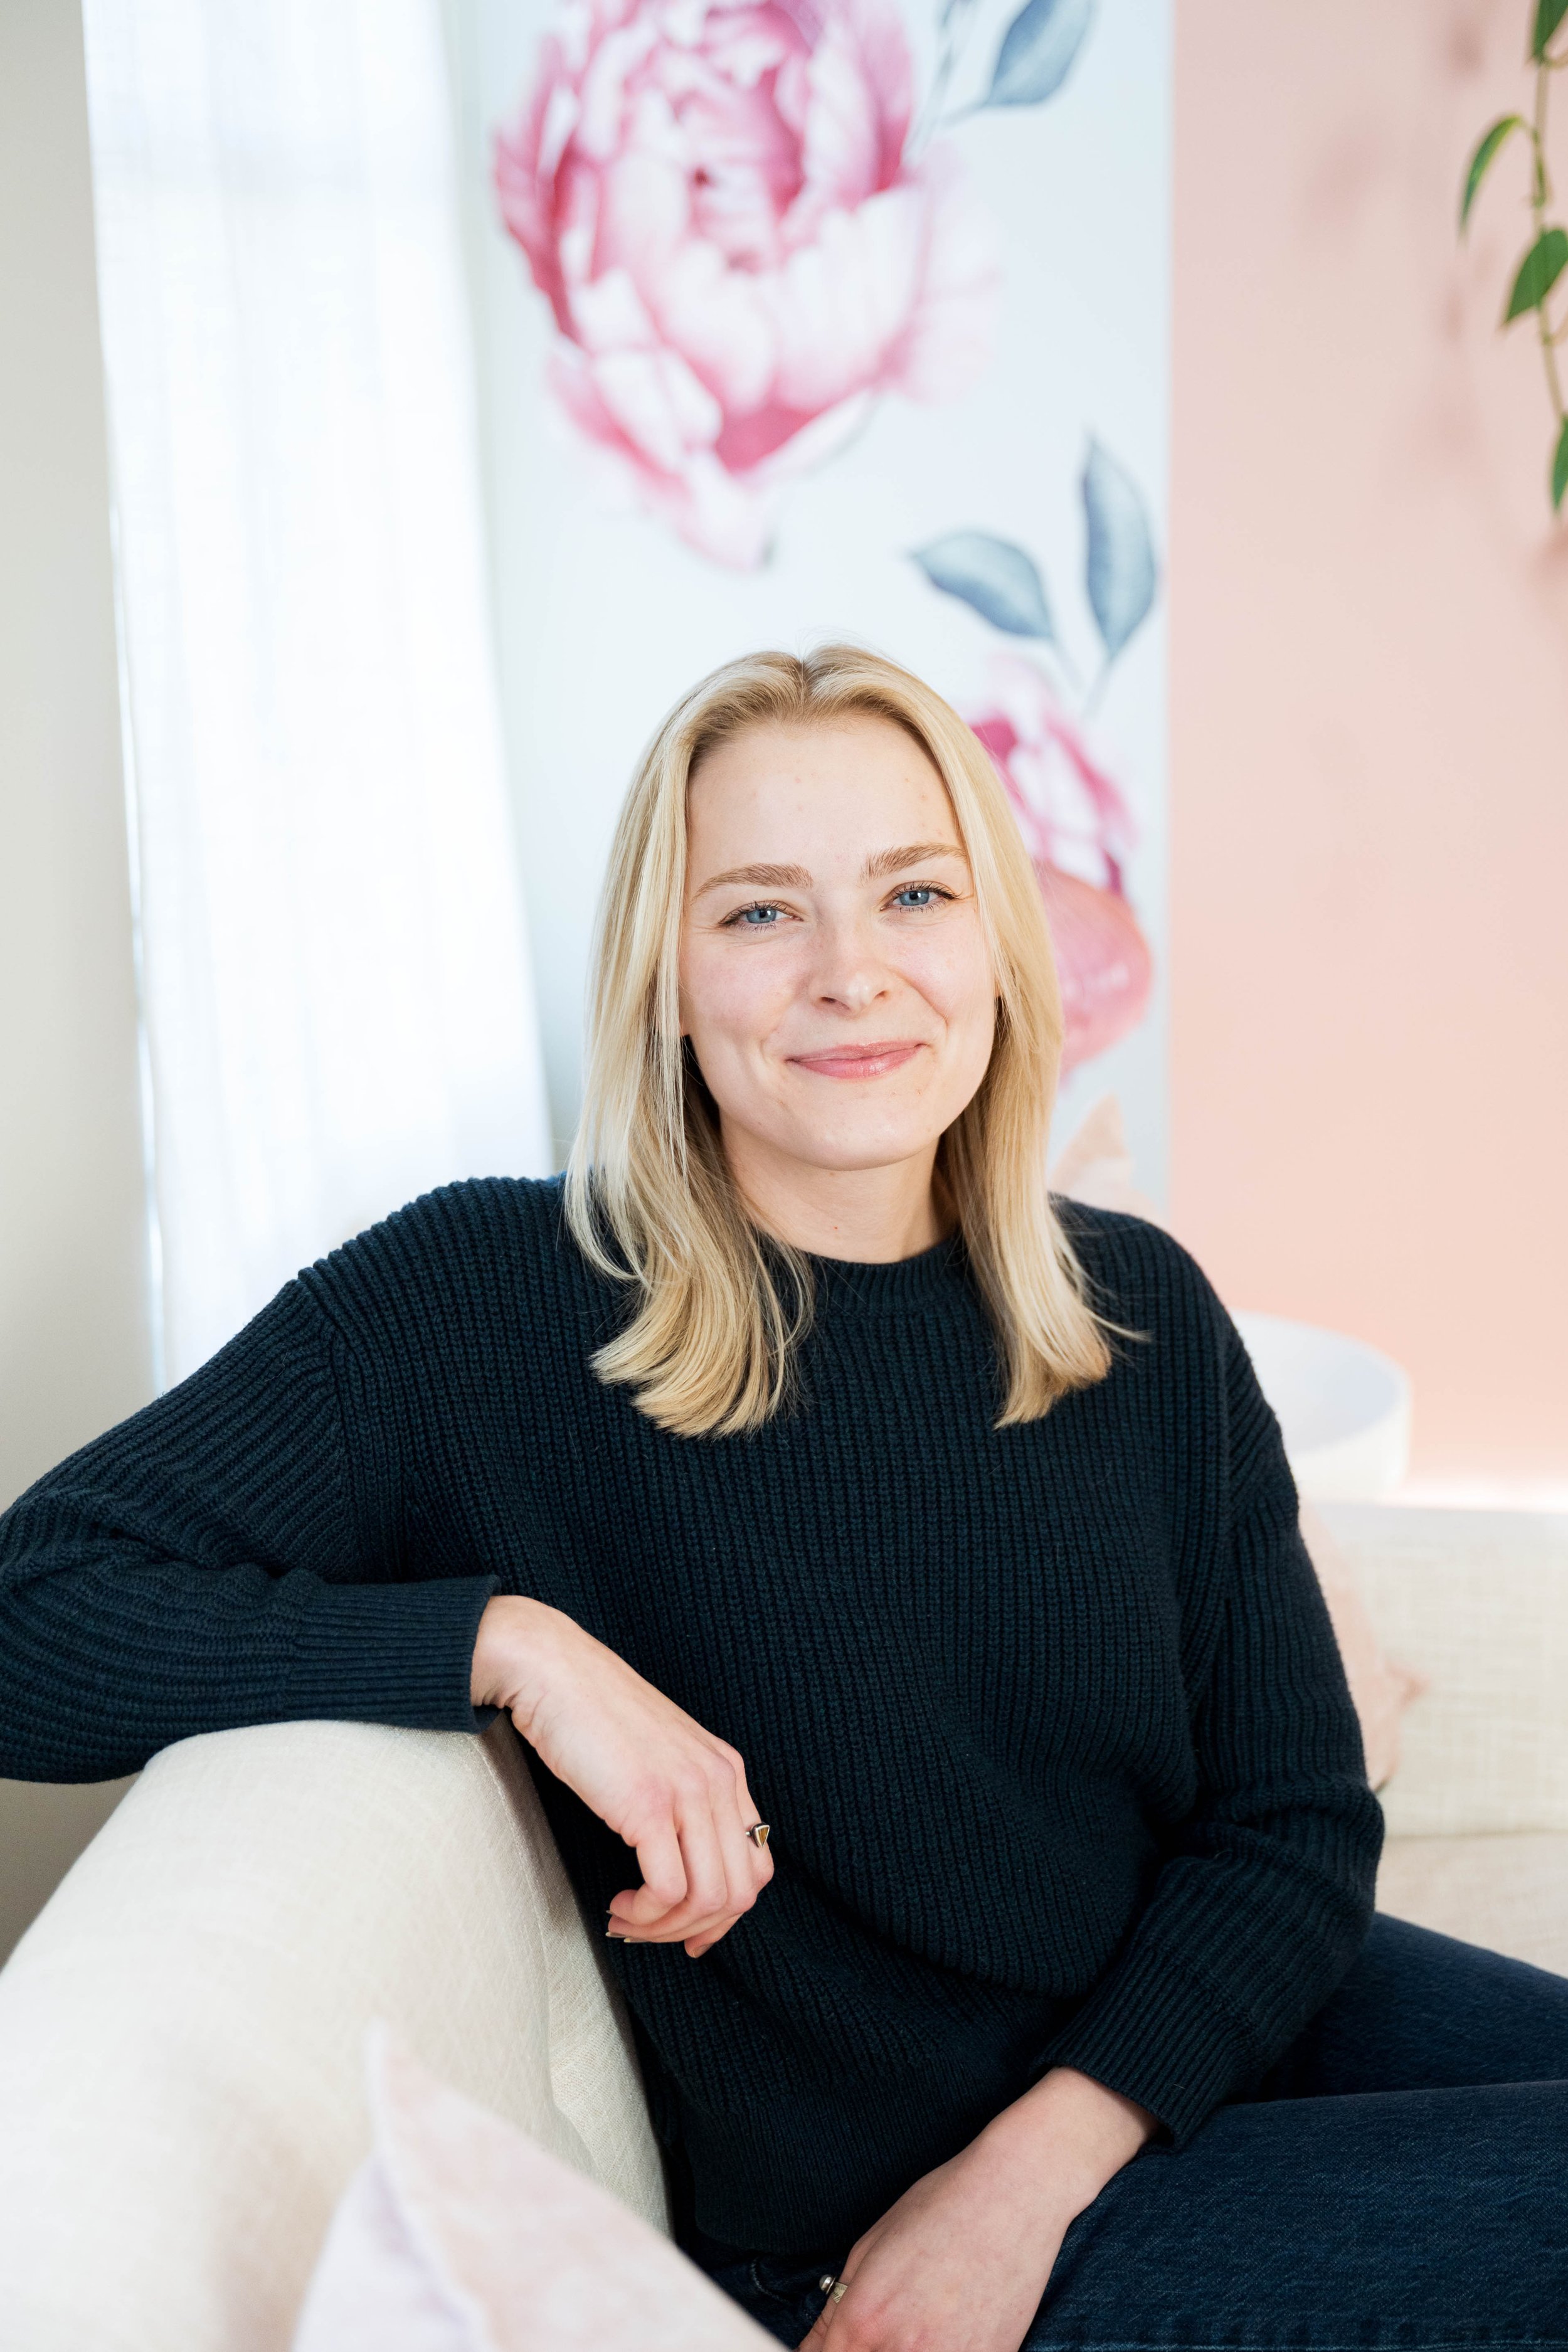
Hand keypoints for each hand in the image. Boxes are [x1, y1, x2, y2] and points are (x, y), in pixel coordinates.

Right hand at [471, 1595, 772, 1956]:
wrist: (553, 1671)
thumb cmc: (593, 1716)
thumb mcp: (659, 1755)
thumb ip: (683, 1798)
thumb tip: (682, 1865)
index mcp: (726, 1769)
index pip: (758, 1865)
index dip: (727, 1913)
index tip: (687, 1931)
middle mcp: (717, 1780)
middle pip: (740, 1891)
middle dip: (695, 1929)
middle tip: (651, 1932)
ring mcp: (687, 1791)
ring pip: (709, 1898)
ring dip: (665, 1927)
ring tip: (627, 1918)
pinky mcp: (648, 1804)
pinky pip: (670, 1890)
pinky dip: (646, 1914)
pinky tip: (619, 1904)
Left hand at [798, 2069, 1153, 2351]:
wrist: (1017, 2191)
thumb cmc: (943, 2206)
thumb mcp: (870, 2247)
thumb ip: (835, 2311)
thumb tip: (812, 2350)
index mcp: (864, 2318)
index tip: (832, 2347)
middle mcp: (905, 2350)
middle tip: (873, 2333)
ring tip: (911, 2327)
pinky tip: (946, 2329)